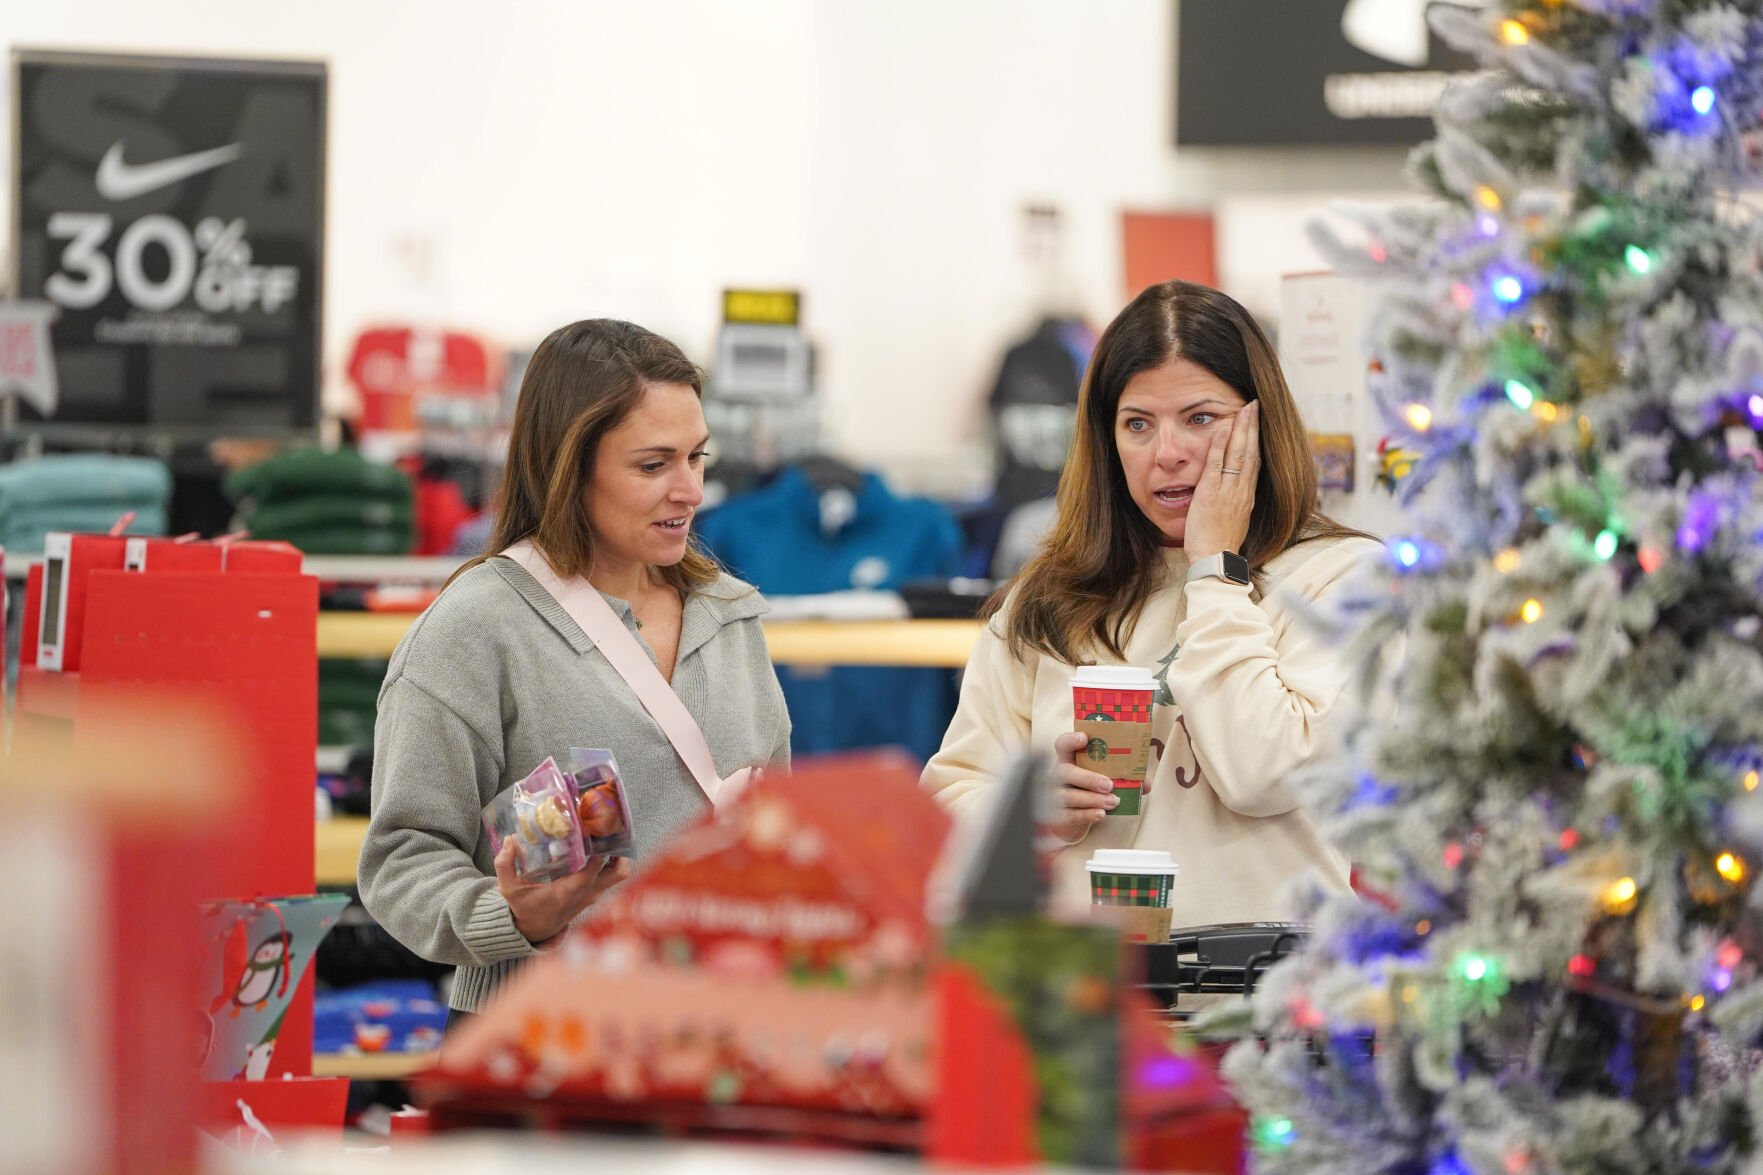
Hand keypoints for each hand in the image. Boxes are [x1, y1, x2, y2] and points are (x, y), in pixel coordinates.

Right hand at [494, 840, 631, 944]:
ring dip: (619, 853)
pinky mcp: (596, 892)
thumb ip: (505, 865)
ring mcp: (594, 893)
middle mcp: (587, 892)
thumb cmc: (525, 907)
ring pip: (620, 873)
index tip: (595, 828)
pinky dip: (613, 860)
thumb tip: (510, 840)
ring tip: (608, 832)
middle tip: (608, 827)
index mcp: (568, 891)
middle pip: (618, 871)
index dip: (598, 849)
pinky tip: (603, 844)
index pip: (592, 870)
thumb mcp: (509, 889)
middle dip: (618, 847)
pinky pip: (613, 875)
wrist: (535, 929)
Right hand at [1048, 731, 1152, 842]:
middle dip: (1088, 778)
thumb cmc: (1089, 789)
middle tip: (1109, 784)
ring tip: (1113, 801)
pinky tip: (1102, 814)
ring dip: (1093, 799)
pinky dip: (1088, 815)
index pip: (1062, 744)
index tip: (1084, 738)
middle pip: (1065, 772)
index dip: (1071, 739)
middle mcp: (1059, 775)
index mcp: (1069, 759)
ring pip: (1069, 796)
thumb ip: (1123, 776)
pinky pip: (1071, 815)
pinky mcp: (1060, 815)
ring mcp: (1056, 795)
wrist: (1073, 816)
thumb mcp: (1103, 777)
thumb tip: (1145, 783)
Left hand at [1183, 400, 1260, 560]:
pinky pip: (1217, 463)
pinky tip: (1223, 426)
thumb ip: (1233, 502)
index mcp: (1247, 496)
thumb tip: (1233, 493)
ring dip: (1242, 428)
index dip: (1257, 440)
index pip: (1255, 462)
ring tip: (1245, 408)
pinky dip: (1221, 443)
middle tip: (1255, 404)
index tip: (1257, 422)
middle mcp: (1242, 490)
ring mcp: (1229, 490)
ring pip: (1240, 453)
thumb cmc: (1220, 544)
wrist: (1215, 560)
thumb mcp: (1233, 519)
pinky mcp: (1212, 493)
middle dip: (1254, 426)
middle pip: (1252, 452)